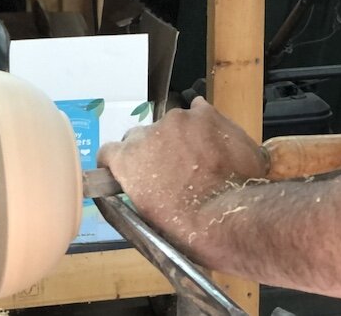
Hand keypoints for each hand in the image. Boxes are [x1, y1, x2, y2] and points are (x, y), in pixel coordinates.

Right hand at [97, 97, 268, 255]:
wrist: (231, 216)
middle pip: (142, 136)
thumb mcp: (146, 214)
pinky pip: (200, 112)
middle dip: (153, 150)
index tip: (129, 171)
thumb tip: (140, 181)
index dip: (118, 162)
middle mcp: (147, 132)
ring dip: (181, 139)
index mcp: (128, 159)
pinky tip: (216, 143)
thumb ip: (137, 186)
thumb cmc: (188, 228)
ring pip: (174, 125)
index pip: (109, 152)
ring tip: (202, 160)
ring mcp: (178, 119)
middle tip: (172, 170)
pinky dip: (204, 126)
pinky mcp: (207, 113)